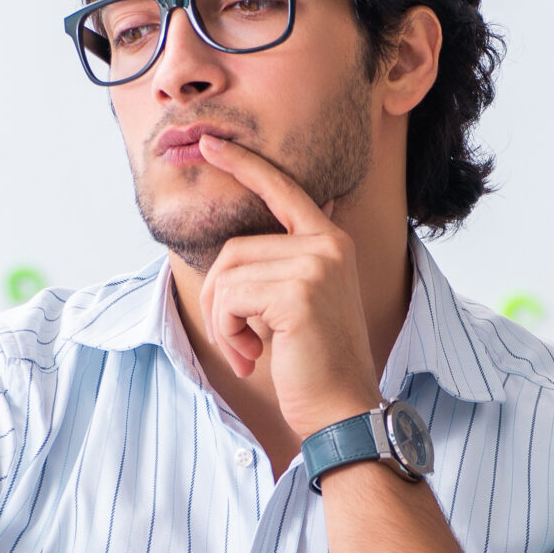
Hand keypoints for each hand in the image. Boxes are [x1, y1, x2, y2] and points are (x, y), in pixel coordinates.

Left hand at [195, 134, 380, 437]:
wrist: (343, 409)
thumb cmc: (314, 364)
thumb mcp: (297, 304)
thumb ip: (279, 268)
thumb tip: (237, 254)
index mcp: (329, 242)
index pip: (282, 189)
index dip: (244, 164)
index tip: (211, 143)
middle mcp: (326, 246)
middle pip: (234, 249)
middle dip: (222, 301)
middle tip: (241, 342)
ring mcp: (315, 266)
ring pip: (228, 275)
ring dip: (224, 321)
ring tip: (249, 350)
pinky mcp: (298, 294)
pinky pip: (231, 300)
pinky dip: (228, 333)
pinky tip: (254, 356)